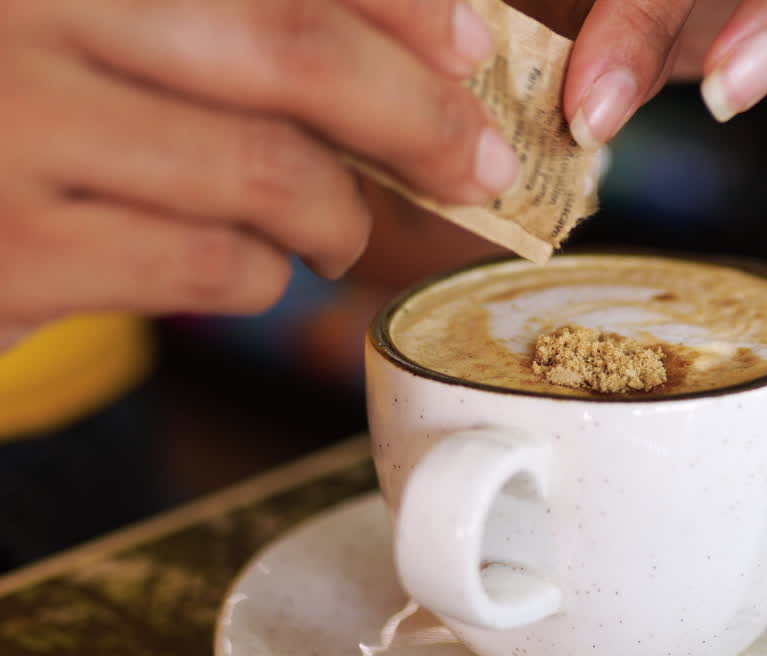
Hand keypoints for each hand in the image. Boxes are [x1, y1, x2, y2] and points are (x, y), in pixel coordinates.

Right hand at [0, 0, 515, 347]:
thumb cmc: (30, 102)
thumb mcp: (111, 29)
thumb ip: (245, 26)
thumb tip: (430, 50)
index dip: (401, 3)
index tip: (472, 47)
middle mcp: (34, 11)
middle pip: (294, 50)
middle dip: (418, 116)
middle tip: (476, 164)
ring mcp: (13, 131)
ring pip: (267, 171)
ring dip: (339, 213)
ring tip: (336, 225)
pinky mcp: (12, 255)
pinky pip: (210, 265)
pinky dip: (265, 273)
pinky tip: (250, 262)